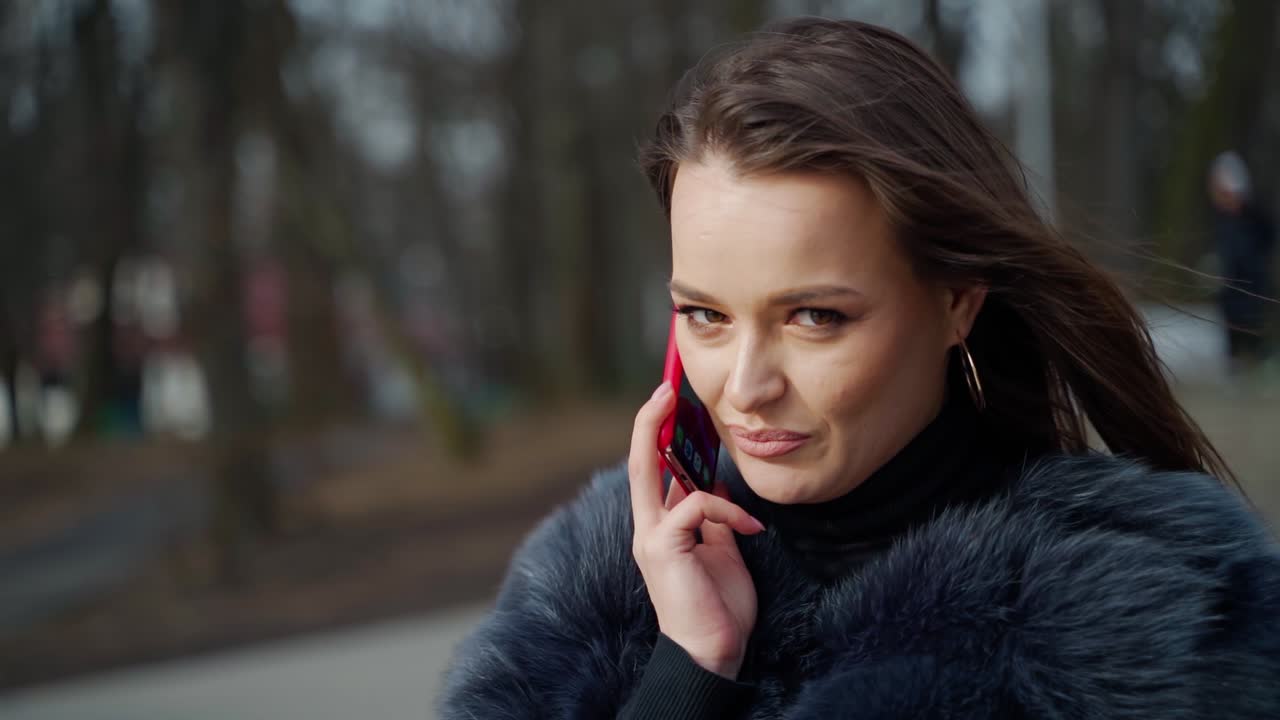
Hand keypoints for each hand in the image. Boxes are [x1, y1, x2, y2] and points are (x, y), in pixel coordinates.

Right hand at [628, 382, 764, 678]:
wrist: (713, 651)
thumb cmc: (718, 606)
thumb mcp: (721, 551)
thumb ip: (713, 518)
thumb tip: (718, 487)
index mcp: (659, 528)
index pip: (650, 470)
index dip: (655, 433)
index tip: (670, 402)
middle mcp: (647, 528)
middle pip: (638, 461)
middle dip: (648, 421)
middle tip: (666, 390)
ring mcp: (650, 536)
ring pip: (657, 476)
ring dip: (708, 480)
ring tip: (744, 520)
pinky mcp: (663, 545)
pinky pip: (697, 504)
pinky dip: (728, 512)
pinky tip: (751, 534)